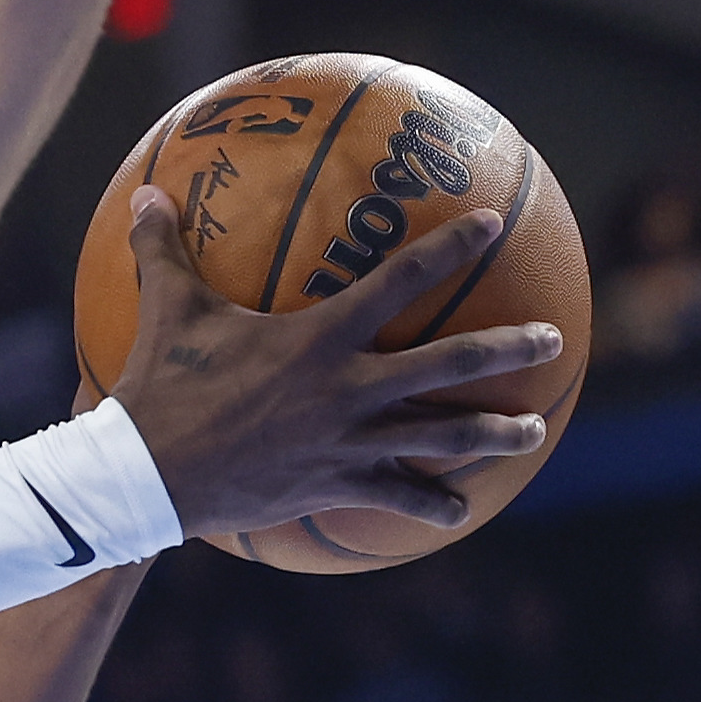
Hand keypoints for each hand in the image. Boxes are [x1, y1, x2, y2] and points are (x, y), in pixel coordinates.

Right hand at [107, 191, 556, 539]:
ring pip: (445, 438)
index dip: (451, 247)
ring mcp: (350, 442)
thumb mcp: (165, 309)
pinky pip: (399, 496)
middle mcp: (351, 388)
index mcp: (320, 337)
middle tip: (556, 340)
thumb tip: (144, 191)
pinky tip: (459, 510)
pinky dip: (433, 503)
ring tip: (533, 430)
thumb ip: (163, 249)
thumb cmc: (159, 385)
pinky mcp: (336, 485)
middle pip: (451, 365)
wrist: (150, 476)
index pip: (401, 280)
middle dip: (510, 350)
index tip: (492, 226)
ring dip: (497, 434)